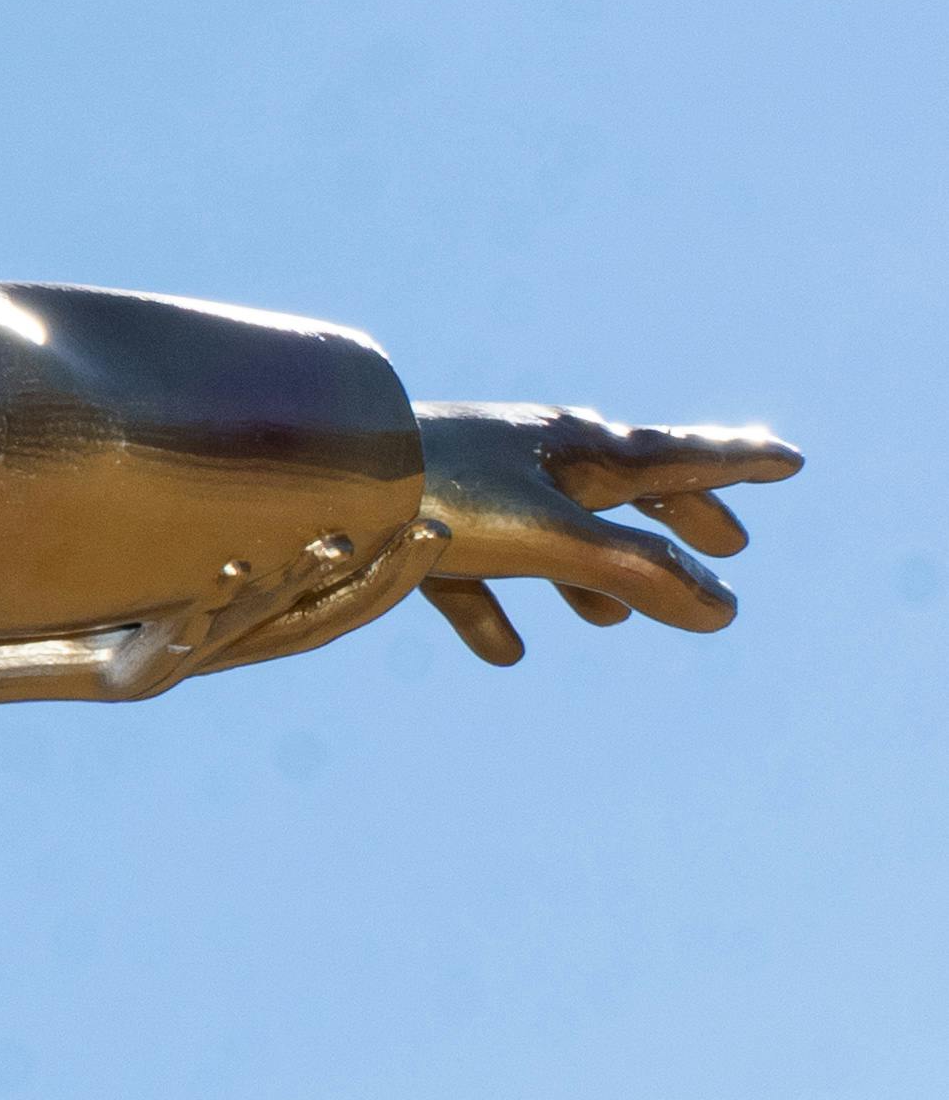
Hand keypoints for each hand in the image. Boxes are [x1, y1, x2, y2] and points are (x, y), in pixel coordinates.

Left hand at [393, 403, 793, 664]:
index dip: (738, 465)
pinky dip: (495, 607)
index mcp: (577, 447)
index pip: (680, 458)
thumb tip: (723, 612)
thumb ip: (636, 574)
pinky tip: (506, 652)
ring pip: (551, 530)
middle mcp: (530, 456)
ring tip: (609, 619)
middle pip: (624, 487)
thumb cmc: (436, 495)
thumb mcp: (551, 540)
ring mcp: (470, 486)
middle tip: (730, 544)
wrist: (309, 481)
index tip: (791, 461)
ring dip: (589, 571)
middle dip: (678, 518)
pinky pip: (470, 571)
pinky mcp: (412, 522)